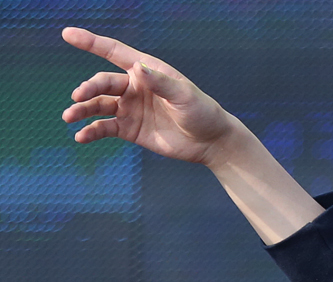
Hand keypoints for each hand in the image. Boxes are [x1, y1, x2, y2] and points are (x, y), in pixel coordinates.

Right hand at [60, 26, 242, 166]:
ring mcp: (130, 108)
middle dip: (88, 88)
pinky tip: (81, 137)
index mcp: (146, 71)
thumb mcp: (184, 96)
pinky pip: (105, 128)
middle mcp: (133, 87)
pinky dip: (92, 131)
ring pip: (98, 105)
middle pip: (103, 82)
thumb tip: (137, 67)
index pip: (114, 52)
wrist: (211, 142)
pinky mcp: (130, 129)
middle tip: (78, 97)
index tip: (68, 34)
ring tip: (69, 117)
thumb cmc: (202, 112)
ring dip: (82, 109)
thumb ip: (160, 82)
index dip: (91, 42)